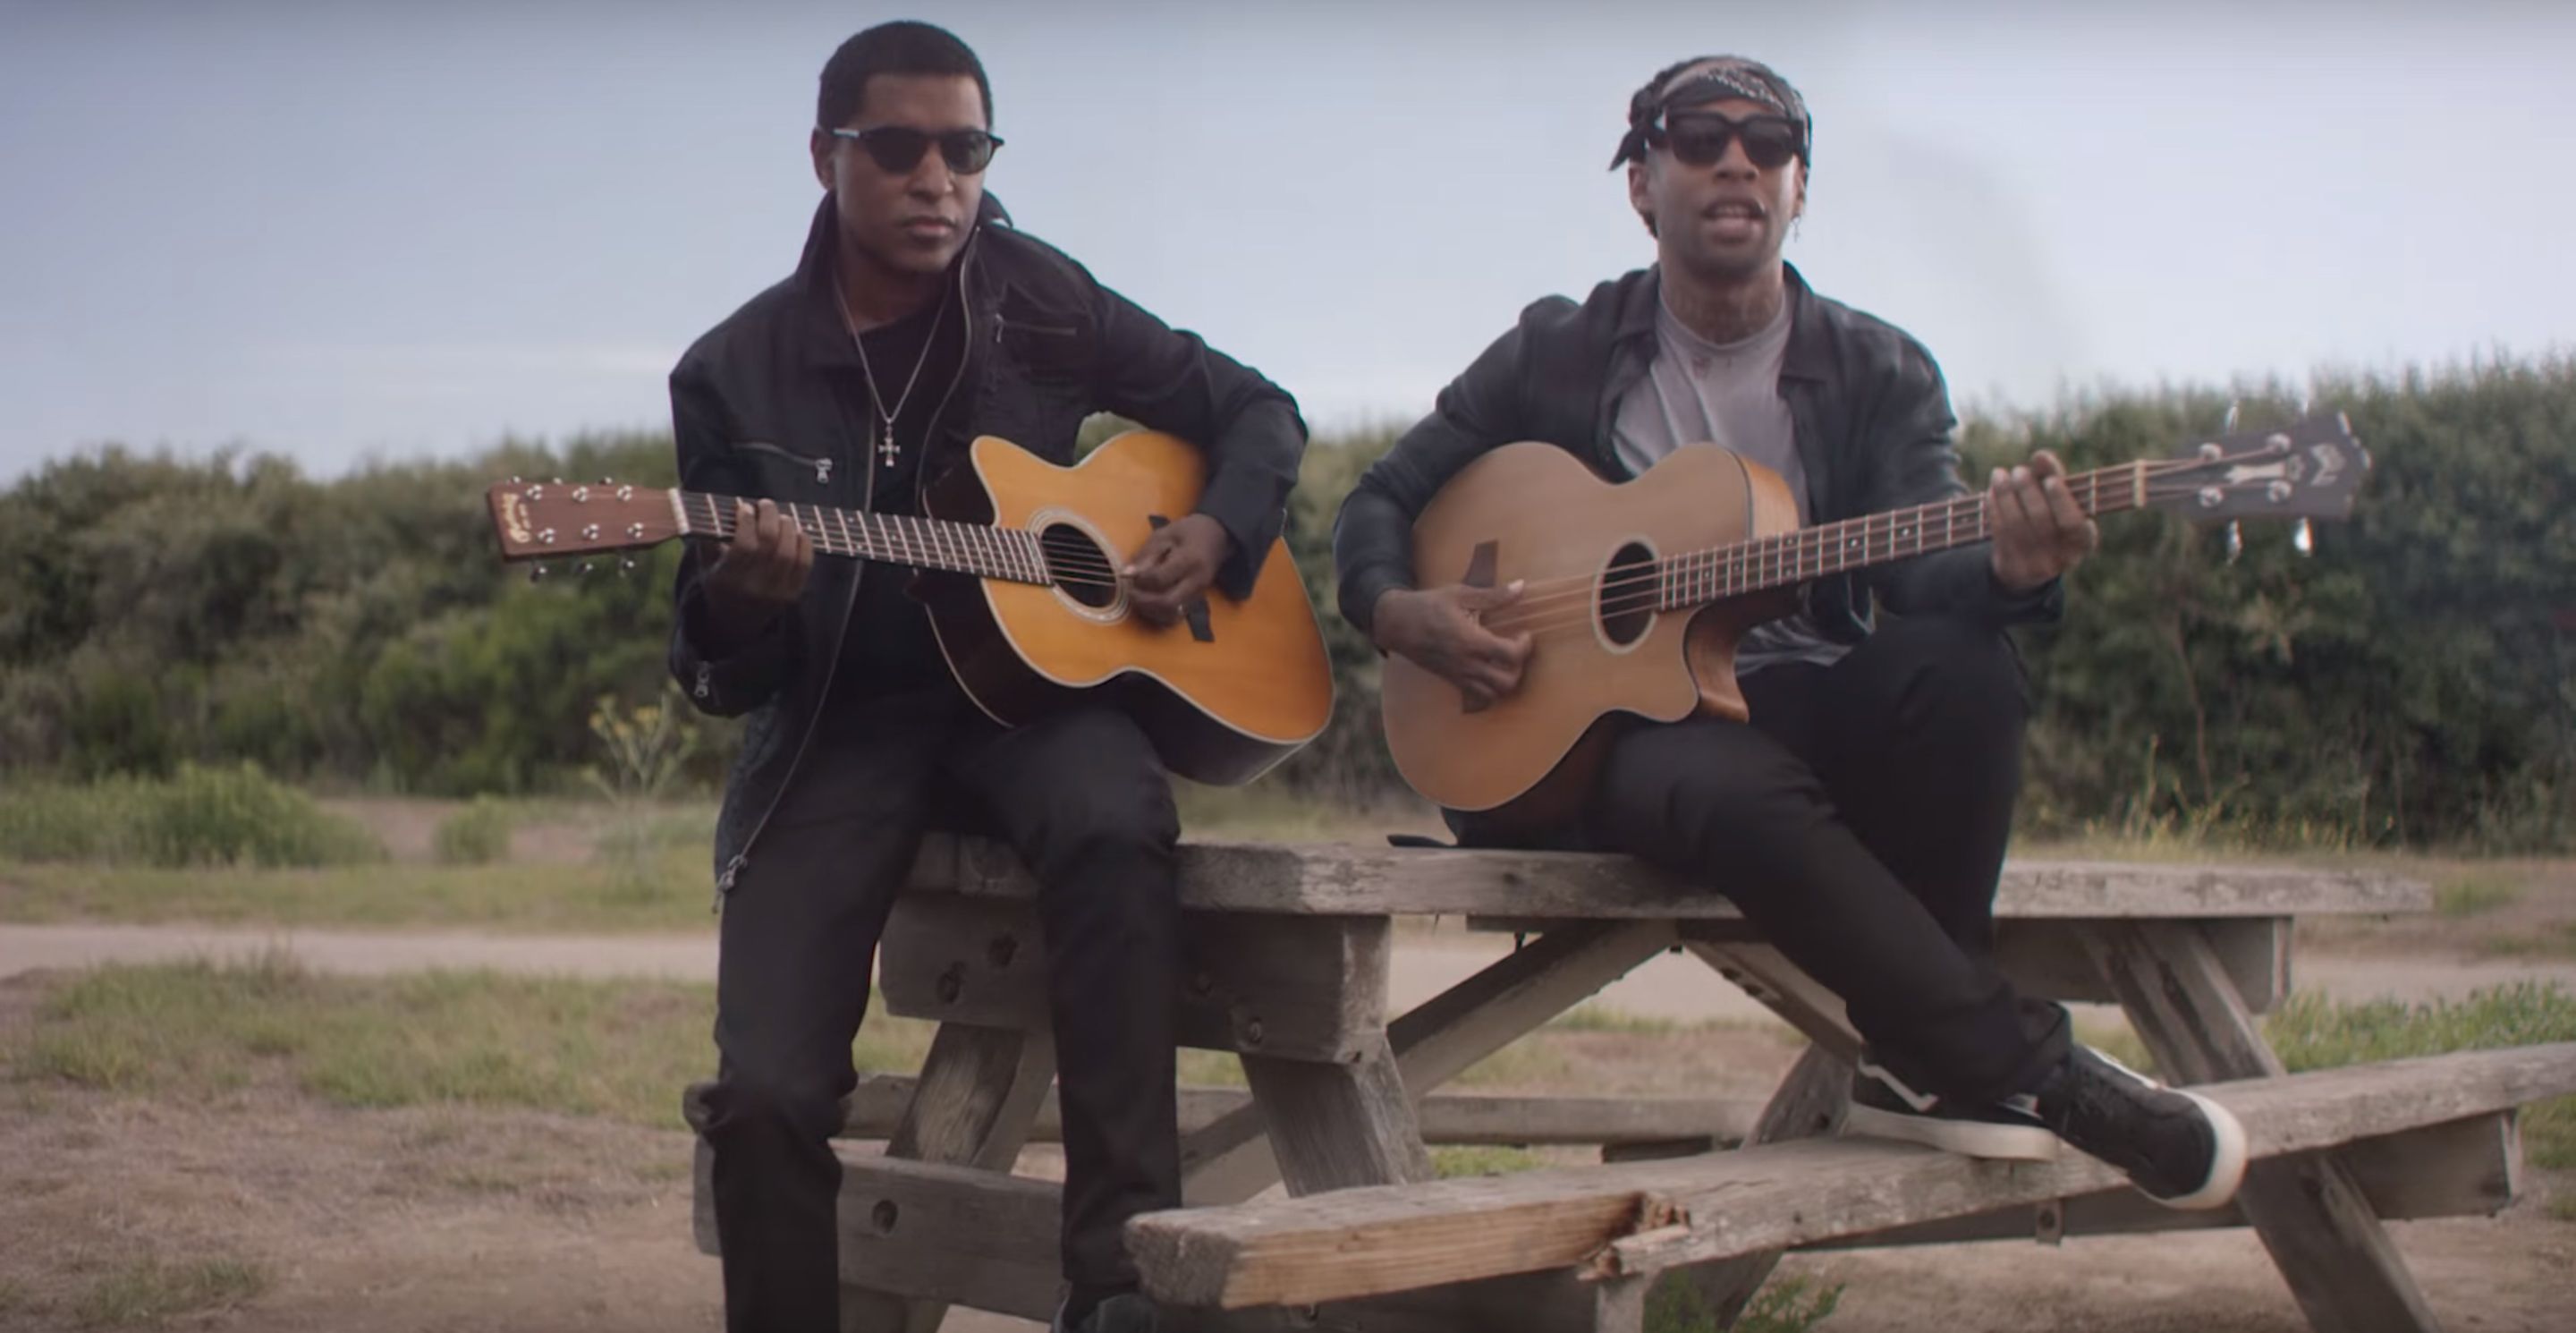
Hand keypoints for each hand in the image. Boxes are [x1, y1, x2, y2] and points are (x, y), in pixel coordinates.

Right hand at [702, 498, 813, 641]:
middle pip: (769, 544)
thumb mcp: (706, 565)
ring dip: (787, 528)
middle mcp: (753, 587)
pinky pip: (804, 564)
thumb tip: (716, 508)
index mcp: (728, 579)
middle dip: (769, 517)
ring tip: (781, 517)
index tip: (744, 507)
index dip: (747, 521)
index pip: (744, 545)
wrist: (735, 622)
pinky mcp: (792, 595)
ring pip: (788, 552)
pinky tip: (797, 532)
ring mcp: (775, 593)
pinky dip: (804, 544)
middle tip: (766, 504)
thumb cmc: (720, 583)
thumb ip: (708, 539)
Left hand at [1125, 514, 1231, 626]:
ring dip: (1150, 610)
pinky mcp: (1196, 600)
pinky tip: (1150, 603)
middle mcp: (1196, 581)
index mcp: (1188, 560)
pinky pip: (1176, 615)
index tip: (1129, 575)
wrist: (1217, 536)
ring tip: (1138, 597)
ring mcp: (1198, 594)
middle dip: (1143, 601)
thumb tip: (1126, 575)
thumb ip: (1146, 555)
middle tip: (1129, 592)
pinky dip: (1159, 613)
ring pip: (1171, 614)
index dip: (1139, 580)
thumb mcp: (1164, 535)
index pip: (1159, 579)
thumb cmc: (1188, 532)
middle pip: (1167, 603)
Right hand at [1372, 582, 1533, 708]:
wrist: (1397, 624)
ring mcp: (1458, 675)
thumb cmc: (1428, 606)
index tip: (1523, 633)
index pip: (1510, 655)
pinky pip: (1478, 697)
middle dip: (1519, 668)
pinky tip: (1489, 671)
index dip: (1525, 646)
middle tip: (1515, 650)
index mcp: (1471, 641)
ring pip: (1493, 695)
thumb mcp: (1460, 594)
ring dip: (1505, 681)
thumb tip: (1521, 587)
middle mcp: (1466, 663)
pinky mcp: (1451, 681)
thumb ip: (1493, 595)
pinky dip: (1490, 690)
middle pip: (1507, 682)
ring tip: (1504, 663)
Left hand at [1989, 449, 2099, 592]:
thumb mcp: (2058, 503)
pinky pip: (2000, 532)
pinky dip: (1995, 508)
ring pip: (2016, 524)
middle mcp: (2062, 559)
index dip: (2061, 501)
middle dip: (2027, 490)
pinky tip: (1992, 492)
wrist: (2030, 567)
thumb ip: (2053, 477)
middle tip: (2018, 471)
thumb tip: (2040, 456)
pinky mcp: (2011, 568)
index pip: (2073, 522)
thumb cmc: (2050, 521)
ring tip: (1999, 474)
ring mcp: (2035, 566)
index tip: (2050, 481)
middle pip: (2041, 519)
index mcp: (2082, 542)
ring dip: (2005, 494)